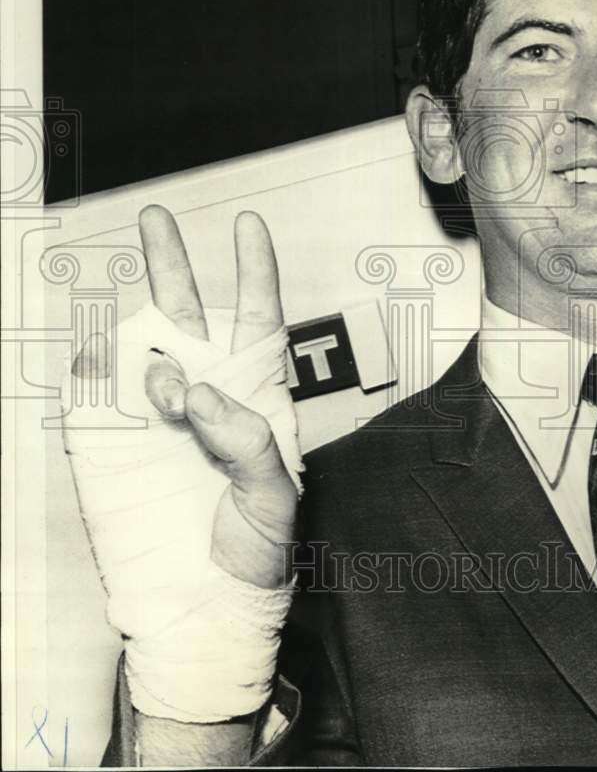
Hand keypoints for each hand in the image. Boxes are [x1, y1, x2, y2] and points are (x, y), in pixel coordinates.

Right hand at [73, 205, 296, 588]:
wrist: (200, 606)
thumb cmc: (253, 550)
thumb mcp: (275, 496)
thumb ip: (246, 438)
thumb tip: (196, 390)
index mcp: (252, 396)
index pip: (256, 320)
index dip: (254, 270)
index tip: (248, 224)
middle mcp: (203, 392)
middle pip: (187, 311)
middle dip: (170, 261)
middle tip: (156, 216)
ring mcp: (153, 416)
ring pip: (139, 347)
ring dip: (144, 341)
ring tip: (160, 378)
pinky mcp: (110, 443)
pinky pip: (95, 394)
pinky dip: (95, 375)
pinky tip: (108, 376)